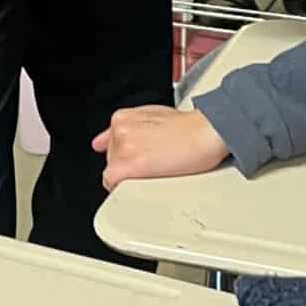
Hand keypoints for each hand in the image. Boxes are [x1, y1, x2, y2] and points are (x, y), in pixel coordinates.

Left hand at [93, 105, 228, 188]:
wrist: (207, 132)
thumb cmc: (189, 127)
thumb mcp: (152, 116)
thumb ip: (125, 128)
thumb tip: (98, 142)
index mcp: (122, 119)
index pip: (110, 147)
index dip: (127, 157)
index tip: (140, 159)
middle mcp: (119, 132)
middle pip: (112, 161)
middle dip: (130, 166)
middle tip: (155, 163)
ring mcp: (123, 150)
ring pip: (114, 174)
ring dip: (131, 177)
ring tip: (157, 170)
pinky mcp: (129, 167)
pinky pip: (114, 185)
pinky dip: (125, 188)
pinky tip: (145, 182)